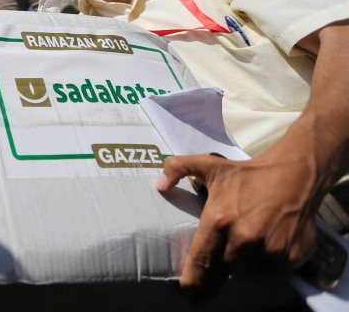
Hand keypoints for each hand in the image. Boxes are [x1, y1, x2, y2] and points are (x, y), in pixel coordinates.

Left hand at [156, 140, 325, 295]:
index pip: (200, 260)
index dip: (191, 280)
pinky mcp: (292, 256)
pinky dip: (266, 263)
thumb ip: (179, 168)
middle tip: (208, 280)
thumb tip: (160, 185)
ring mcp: (270, 249)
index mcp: (220, 219)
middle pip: (223, 269)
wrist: (296, 175)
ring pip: (248, 270)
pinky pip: (271, 270)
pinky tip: (266, 243)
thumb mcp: (211, 165)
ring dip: (243, 263)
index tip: (185, 291)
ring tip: (245, 244)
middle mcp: (244, 238)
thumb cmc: (249, 174)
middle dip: (214, 275)